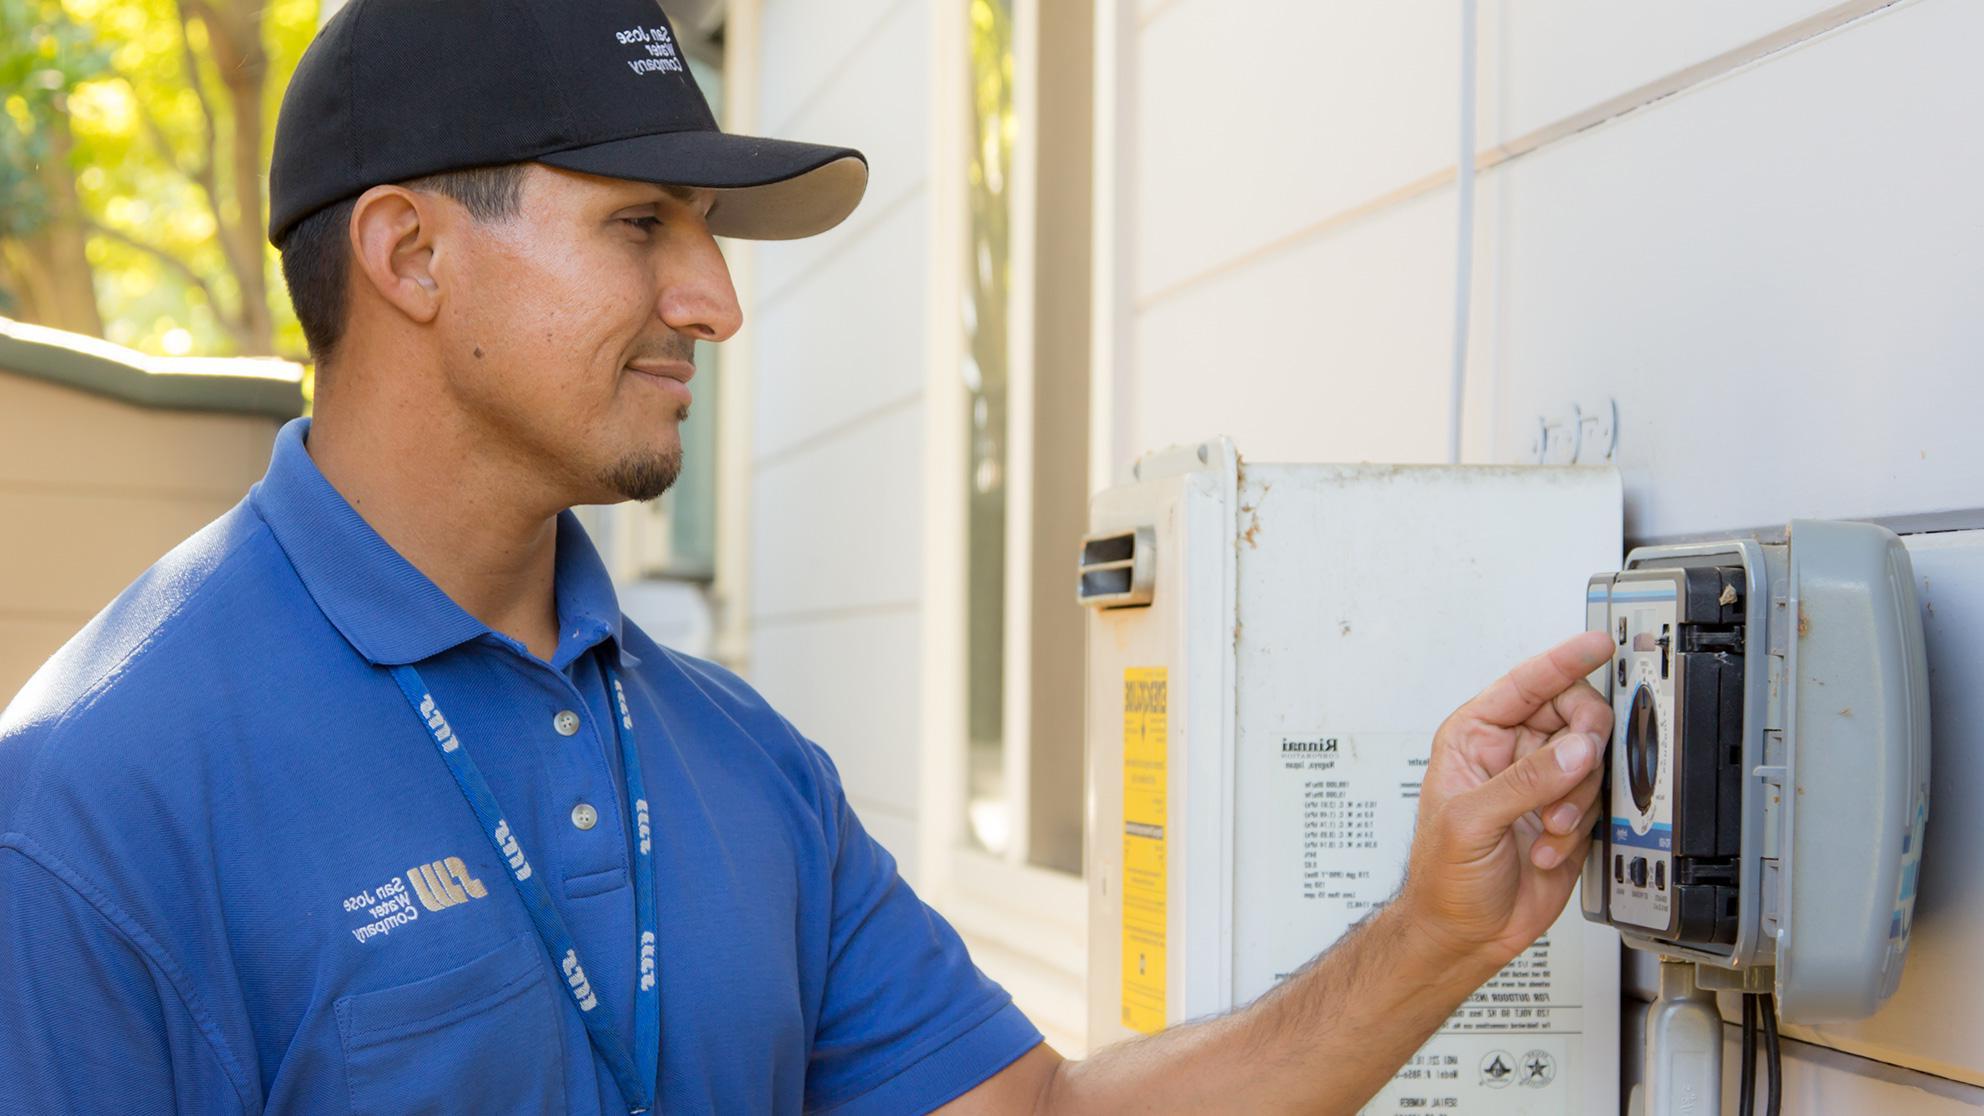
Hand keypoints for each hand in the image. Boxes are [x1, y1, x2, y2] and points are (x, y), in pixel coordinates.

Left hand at [1398, 631, 1614, 968]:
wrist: (1463, 933)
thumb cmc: (1442, 877)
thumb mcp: (1470, 821)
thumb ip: (1523, 782)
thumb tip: (1573, 749)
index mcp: (1474, 736)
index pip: (1525, 683)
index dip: (1562, 661)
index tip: (1597, 645)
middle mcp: (1511, 753)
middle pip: (1573, 716)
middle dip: (1579, 748)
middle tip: (1574, 771)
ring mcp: (1541, 784)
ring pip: (1591, 761)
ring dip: (1574, 801)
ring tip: (1544, 829)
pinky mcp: (1568, 816)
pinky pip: (1597, 803)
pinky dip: (1579, 830)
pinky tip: (1545, 850)